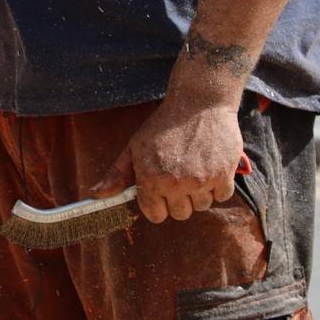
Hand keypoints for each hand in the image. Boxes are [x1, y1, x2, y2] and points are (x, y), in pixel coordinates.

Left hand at [90, 60, 245, 223]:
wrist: (198, 103)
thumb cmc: (163, 126)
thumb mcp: (134, 147)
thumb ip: (116, 174)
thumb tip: (96, 194)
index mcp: (151, 179)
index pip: (156, 215)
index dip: (157, 205)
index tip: (160, 192)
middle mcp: (176, 184)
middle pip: (180, 214)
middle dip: (178, 200)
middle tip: (178, 177)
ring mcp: (201, 180)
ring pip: (202, 206)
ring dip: (199, 193)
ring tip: (195, 169)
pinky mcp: (224, 175)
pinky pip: (222, 196)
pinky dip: (218, 186)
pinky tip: (210, 167)